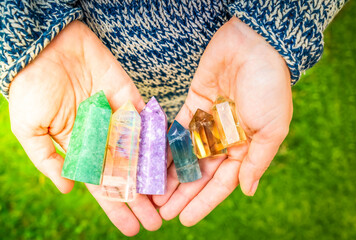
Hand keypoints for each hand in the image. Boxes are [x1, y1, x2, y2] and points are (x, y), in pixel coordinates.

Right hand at [9, 21, 161, 235]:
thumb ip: (48, 160)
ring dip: (154, 177)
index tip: (131, 229)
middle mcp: (104, 139)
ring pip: (142, 154)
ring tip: (169, 198)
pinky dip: (160, 141)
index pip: (103, 186)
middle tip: (157, 222)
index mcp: (82, 149)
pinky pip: (149, 123)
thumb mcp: (30, 130)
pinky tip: (172, 162)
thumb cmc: (33, 89)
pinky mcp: (131, 100)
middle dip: (141, 199)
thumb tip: (68, 189)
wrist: (47, 49)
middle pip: (127, 175)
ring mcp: (120, 120)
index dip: (117, 208)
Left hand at [153, 17, 292, 225]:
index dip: (203, 201)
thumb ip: (257, 160)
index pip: (221, 182)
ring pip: (185, 154)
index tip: (184, 219)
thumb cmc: (268, 87)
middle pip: (199, 172)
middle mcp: (225, 137)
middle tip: (161, 210)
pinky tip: (153, 161)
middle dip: (181, 193)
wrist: (254, 44)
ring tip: (153, 192)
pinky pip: (177, 128)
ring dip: (170, 173)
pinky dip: (167, 145)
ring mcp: (208, 121)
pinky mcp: (194, 104)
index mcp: (244, 147)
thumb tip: (248, 190)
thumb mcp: (271, 128)